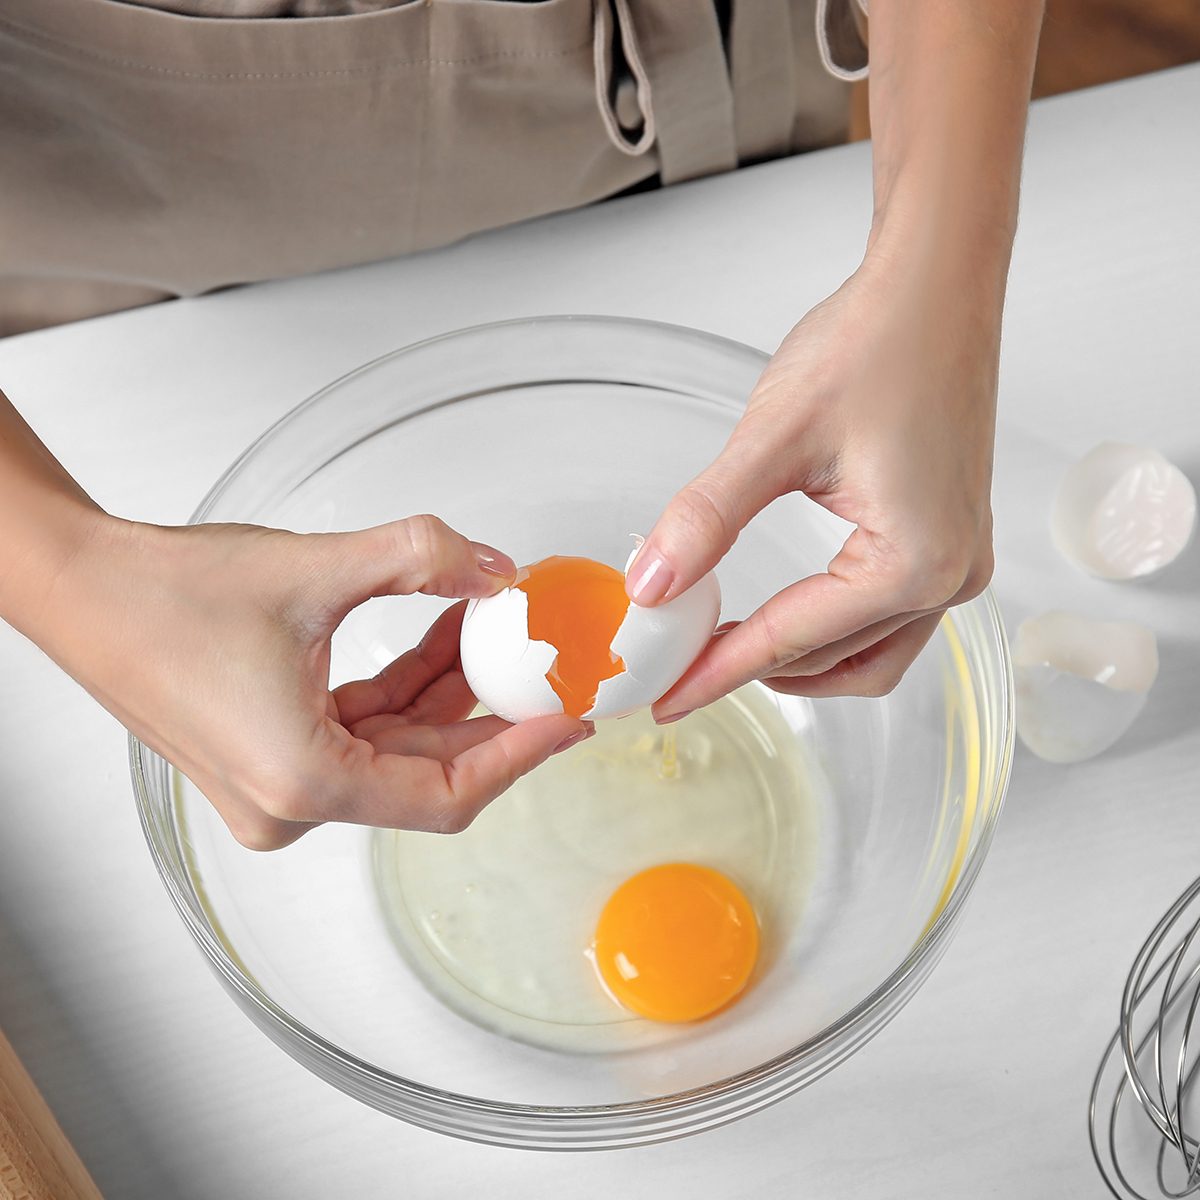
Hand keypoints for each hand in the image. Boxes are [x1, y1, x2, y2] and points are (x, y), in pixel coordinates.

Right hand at [40, 514, 587, 848]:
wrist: (78, 587)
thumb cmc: (163, 595)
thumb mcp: (316, 567)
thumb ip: (422, 557)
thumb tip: (495, 567)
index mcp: (304, 783)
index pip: (446, 795)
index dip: (517, 756)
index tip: (564, 721)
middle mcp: (290, 804)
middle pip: (425, 773)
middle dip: (487, 711)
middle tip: (541, 666)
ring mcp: (277, 787)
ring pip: (395, 748)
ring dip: (444, 690)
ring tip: (486, 621)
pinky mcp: (269, 758)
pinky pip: (359, 731)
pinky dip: (402, 689)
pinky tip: (438, 632)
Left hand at [627, 254, 998, 717]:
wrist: (934, 282)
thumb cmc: (876, 342)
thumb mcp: (773, 439)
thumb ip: (706, 519)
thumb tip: (652, 585)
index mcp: (915, 563)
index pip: (793, 641)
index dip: (718, 672)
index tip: (665, 700)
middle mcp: (950, 576)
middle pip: (835, 660)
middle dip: (754, 669)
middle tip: (681, 673)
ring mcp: (958, 559)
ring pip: (870, 653)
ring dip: (799, 660)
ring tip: (727, 651)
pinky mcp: (950, 537)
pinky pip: (889, 617)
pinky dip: (831, 627)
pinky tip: (787, 612)